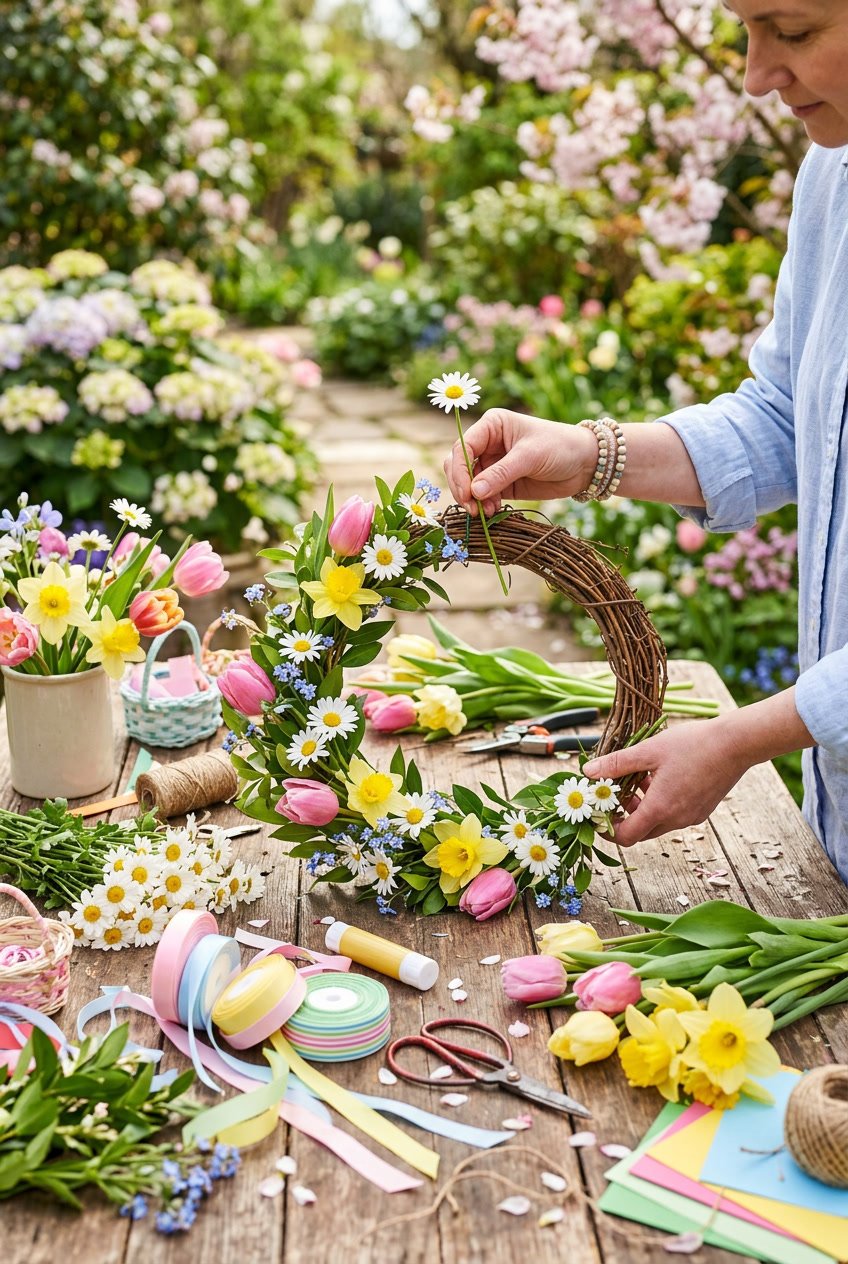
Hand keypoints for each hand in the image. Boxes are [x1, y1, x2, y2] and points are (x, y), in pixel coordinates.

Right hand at [443, 408, 596, 515]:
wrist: (585, 464)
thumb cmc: (560, 447)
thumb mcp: (530, 457)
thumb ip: (501, 474)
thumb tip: (473, 492)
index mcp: (492, 425)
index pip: (463, 447)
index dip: (460, 470)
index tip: (466, 493)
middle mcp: (488, 443)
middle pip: (459, 465)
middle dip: (462, 487)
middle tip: (472, 508)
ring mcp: (493, 464)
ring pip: (468, 483)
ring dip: (472, 499)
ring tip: (485, 512)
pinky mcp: (501, 483)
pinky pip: (482, 495)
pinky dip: (483, 505)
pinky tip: (492, 511)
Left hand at [582, 718, 749, 846]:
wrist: (736, 744)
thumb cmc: (692, 744)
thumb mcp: (648, 750)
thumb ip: (616, 763)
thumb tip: (588, 771)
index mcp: (660, 809)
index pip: (625, 837)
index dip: (607, 830)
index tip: (598, 814)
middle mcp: (676, 820)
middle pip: (641, 832)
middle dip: (623, 816)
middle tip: (614, 794)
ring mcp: (692, 817)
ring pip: (658, 823)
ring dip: (642, 807)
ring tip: (637, 779)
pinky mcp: (703, 810)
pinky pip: (674, 815)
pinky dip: (661, 804)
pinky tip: (659, 778)